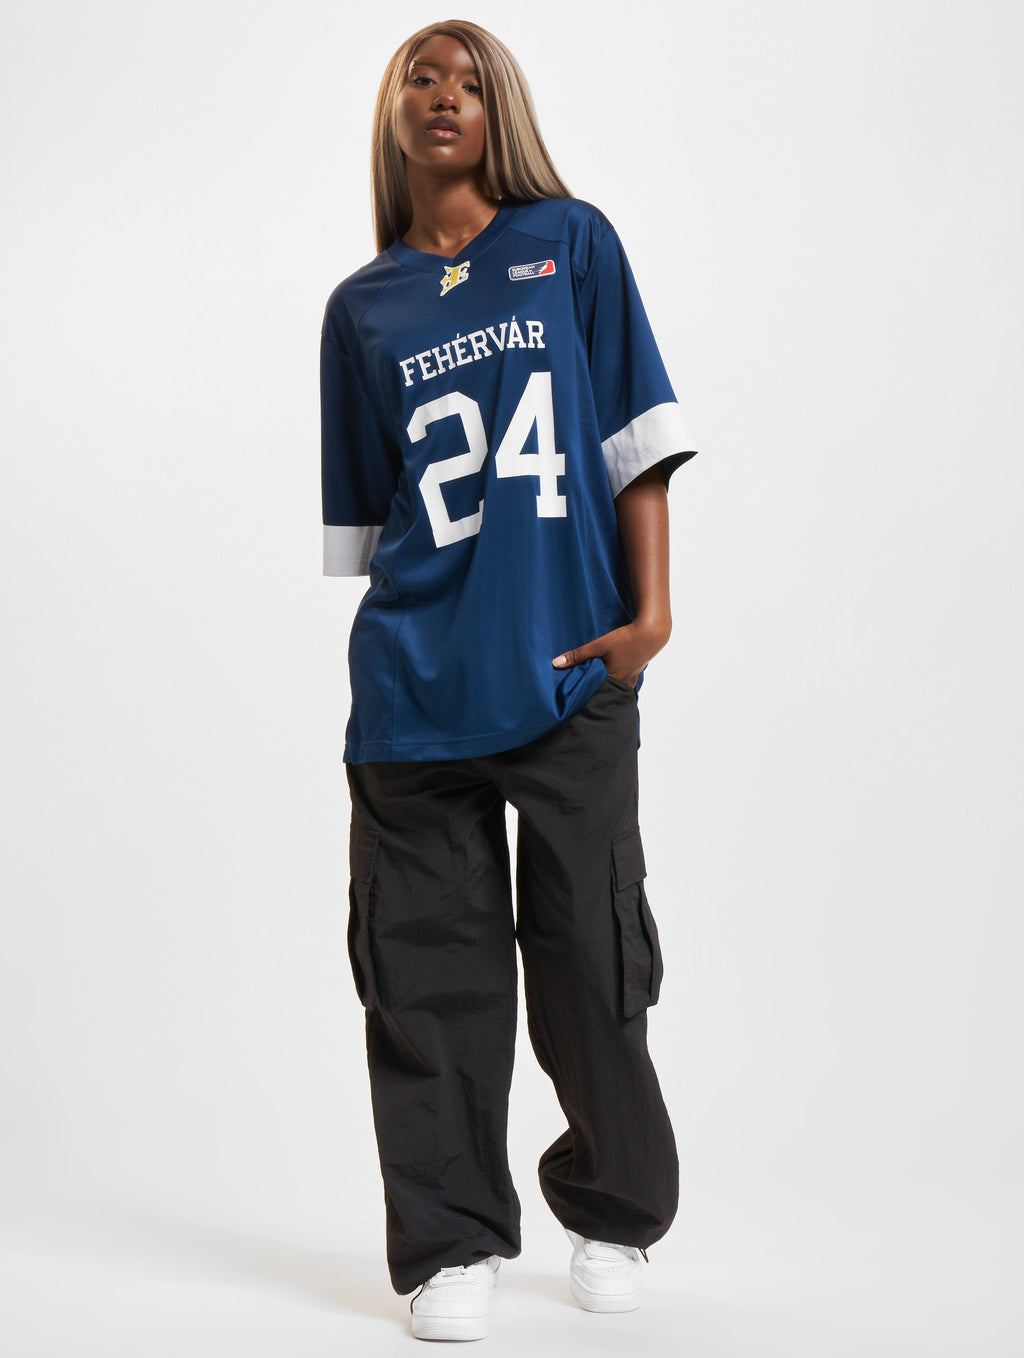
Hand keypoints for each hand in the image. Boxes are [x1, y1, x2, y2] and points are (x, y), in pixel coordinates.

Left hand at [552, 617, 670, 688]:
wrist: (652, 632)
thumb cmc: (625, 639)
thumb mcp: (599, 645)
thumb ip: (578, 655)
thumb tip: (556, 663)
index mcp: (612, 679)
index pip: (592, 692)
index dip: (582, 693)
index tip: (571, 694)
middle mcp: (623, 683)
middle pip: (604, 691)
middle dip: (593, 691)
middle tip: (580, 693)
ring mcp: (631, 678)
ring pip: (614, 686)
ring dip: (605, 685)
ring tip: (594, 686)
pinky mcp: (636, 671)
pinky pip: (623, 680)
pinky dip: (615, 680)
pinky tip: (611, 676)